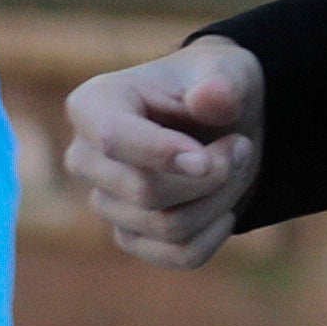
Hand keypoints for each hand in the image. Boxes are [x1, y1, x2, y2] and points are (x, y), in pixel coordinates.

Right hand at [61, 36, 268, 268]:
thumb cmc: (216, 88)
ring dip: (221, 199)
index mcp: (93, 105)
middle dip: (212, 174)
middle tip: (241, 146)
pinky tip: (227, 209)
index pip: (114, 139)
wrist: (224, 123)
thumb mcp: (229, 70)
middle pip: (146, 192)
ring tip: (236, 165)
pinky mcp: (131, 234)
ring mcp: (104, 201)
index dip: (163, 153)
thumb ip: (224, 82)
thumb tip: (211, 97)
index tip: (207, 157)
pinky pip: (178, 255)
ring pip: (168, 226)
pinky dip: (215, 236)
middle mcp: (85, 157)